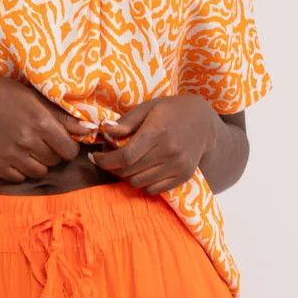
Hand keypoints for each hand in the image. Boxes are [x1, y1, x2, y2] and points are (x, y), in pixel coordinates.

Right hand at [0, 71, 96, 182]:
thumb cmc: (4, 94)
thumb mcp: (36, 99)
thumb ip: (64, 118)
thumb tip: (91, 130)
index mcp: (41, 122)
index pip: (69, 150)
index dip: (68, 146)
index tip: (60, 140)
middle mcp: (27, 140)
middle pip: (55, 161)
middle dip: (52, 152)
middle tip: (39, 140)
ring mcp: (10, 155)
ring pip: (39, 172)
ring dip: (37, 162)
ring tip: (27, 147)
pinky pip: (19, 178)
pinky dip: (20, 170)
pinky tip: (13, 154)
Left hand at [87, 94, 219, 194]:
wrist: (203, 122)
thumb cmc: (170, 111)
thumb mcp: (148, 108)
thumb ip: (126, 122)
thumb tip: (104, 130)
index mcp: (157, 132)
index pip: (125, 156)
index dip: (105, 161)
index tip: (95, 157)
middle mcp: (169, 152)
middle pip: (129, 172)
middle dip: (113, 167)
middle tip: (110, 158)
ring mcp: (178, 166)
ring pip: (138, 183)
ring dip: (127, 175)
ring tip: (128, 162)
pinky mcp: (183, 176)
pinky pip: (153, 189)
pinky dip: (143, 182)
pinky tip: (143, 169)